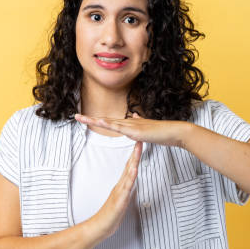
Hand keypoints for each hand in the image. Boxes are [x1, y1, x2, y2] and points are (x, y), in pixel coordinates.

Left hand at [74, 112, 191, 147]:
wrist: (173, 132)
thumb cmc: (161, 132)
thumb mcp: (146, 129)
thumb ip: (139, 124)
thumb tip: (133, 116)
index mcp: (129, 124)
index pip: (109, 122)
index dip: (96, 120)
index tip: (85, 118)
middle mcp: (128, 122)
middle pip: (105, 120)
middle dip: (90, 119)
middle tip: (75, 116)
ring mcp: (132, 126)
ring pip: (110, 122)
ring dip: (95, 120)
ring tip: (82, 118)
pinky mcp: (137, 131)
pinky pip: (121, 128)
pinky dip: (110, 125)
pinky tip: (101, 122)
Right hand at [90, 141, 142, 238]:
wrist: (99, 227)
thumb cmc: (110, 216)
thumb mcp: (121, 202)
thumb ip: (125, 192)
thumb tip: (131, 186)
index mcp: (121, 186)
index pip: (129, 168)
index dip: (134, 156)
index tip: (139, 145)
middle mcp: (120, 186)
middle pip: (128, 166)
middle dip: (135, 153)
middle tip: (139, 140)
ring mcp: (119, 192)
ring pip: (128, 174)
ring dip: (133, 161)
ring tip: (138, 150)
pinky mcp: (119, 200)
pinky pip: (126, 187)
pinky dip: (130, 178)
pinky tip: (134, 170)